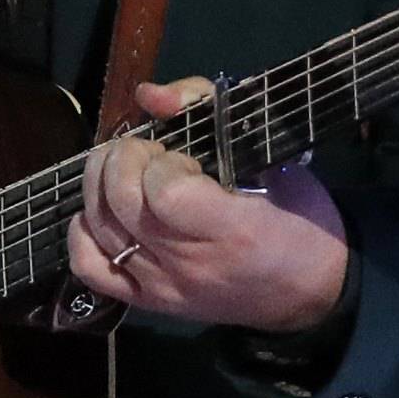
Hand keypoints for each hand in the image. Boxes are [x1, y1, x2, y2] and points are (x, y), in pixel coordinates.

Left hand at [68, 79, 348, 331]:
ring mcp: (165, 286)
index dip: (162, 160)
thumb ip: (210, 112)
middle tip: (147, 151)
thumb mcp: (275, 156)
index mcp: (232, 229)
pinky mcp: (149, 302)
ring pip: (100, 228)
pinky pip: (91, 270)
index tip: (183, 154)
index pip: (163, 190)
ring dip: (100, 184)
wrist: (315, 292)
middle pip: (121, 203)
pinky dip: (83, 234)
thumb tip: (149, 95)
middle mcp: (190, 264)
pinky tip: (103, 212)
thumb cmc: (300, 218)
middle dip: (123, 159)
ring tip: (125, 170)